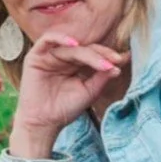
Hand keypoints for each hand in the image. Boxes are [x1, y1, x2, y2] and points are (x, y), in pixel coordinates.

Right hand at [12, 32, 129, 138]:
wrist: (43, 123)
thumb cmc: (65, 109)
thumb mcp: (89, 92)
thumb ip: (102, 77)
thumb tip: (119, 64)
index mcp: (76, 64)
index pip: (94, 53)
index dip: (108, 55)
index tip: (124, 59)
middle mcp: (63, 57)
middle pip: (85, 48)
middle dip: (102, 54)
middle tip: (116, 61)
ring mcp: (49, 55)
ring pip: (71, 46)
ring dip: (88, 52)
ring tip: (101, 61)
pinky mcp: (35, 56)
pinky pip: (47, 39)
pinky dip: (60, 38)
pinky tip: (75, 44)